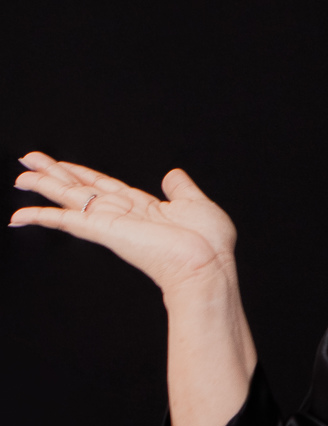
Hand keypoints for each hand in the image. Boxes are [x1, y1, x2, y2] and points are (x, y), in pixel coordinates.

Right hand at [10, 153, 238, 297]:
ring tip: (21, 176)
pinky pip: (68, 221)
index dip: (80, 173)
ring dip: (43, 186)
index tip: (59, 163)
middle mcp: (121, 214)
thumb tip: (173, 173)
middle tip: (28, 160)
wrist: (207, 265)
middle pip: (80, 188)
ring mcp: (110, 223)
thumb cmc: (208, 244)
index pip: (102, 185)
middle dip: (54, 173)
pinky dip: (43, 217)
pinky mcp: (104, 231)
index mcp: (141, 207)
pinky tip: (22, 215)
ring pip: (70, 199)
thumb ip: (180, 188)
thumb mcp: (195, 203)